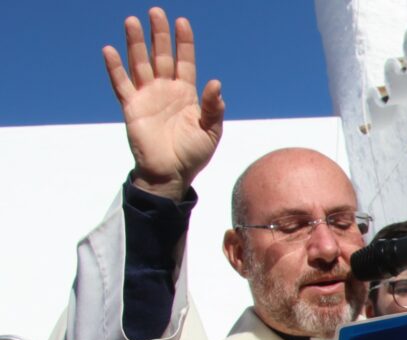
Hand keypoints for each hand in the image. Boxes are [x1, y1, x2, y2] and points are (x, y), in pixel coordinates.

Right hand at [104, 8, 223, 199]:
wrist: (171, 174)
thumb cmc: (192, 154)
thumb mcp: (210, 131)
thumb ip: (212, 108)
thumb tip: (215, 83)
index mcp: (186, 94)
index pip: (184, 61)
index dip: (183, 42)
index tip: (182, 21)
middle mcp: (165, 90)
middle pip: (160, 55)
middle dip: (158, 34)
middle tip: (155, 11)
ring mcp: (147, 97)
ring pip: (139, 63)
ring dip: (135, 43)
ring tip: (131, 21)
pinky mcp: (131, 107)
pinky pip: (121, 84)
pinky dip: (115, 68)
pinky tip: (110, 50)